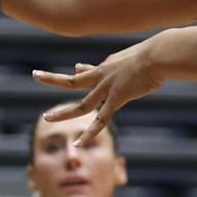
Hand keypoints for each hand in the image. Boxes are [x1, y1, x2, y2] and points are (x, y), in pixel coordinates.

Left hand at [33, 38, 164, 146]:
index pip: (91, 69)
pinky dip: (89, 132)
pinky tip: (79, 143)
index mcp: (109, 64)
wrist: (159, 55)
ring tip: (46, 118)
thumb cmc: (159, 53)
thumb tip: (158, 55)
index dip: (82, 70)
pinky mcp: (116, 99)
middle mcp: (103, 74)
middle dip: (53, 79)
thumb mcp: (144, 55)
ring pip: (81, 104)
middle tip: (36, 75)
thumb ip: (143, 59)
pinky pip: (100, 120)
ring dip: (63, 112)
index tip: (76, 69)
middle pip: (73, 80)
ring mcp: (107, 88)